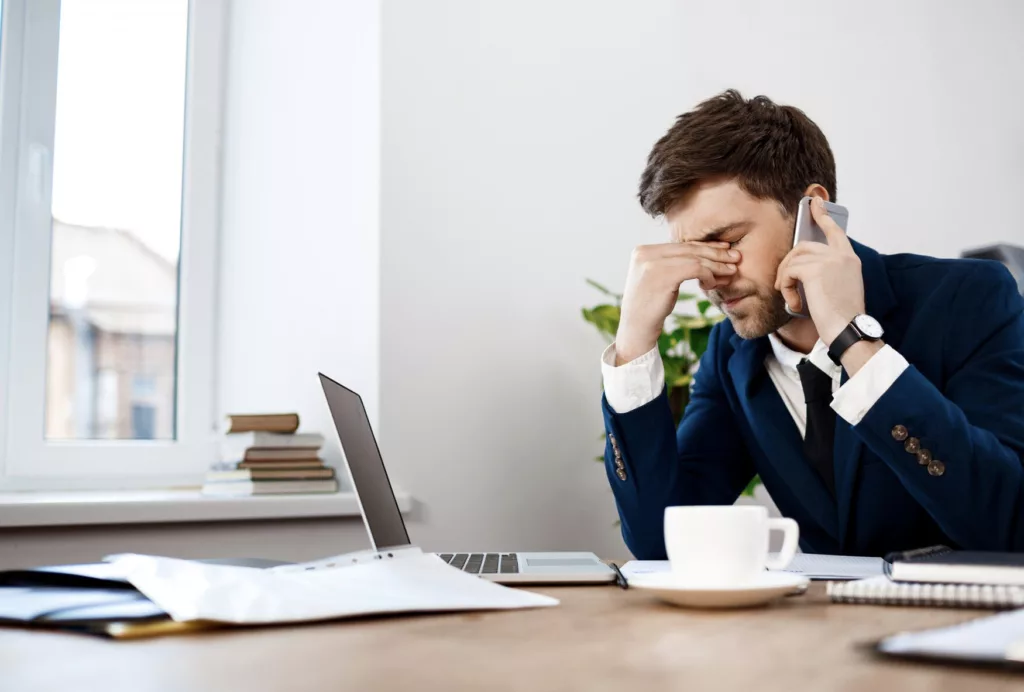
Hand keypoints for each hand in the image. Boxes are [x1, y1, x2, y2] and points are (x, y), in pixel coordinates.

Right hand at [616, 241, 739, 363]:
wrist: (636, 330)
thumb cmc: (650, 308)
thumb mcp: (657, 280)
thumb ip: (669, 264)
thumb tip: (698, 254)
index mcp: (643, 251)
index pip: (680, 244)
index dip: (704, 246)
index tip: (723, 249)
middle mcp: (645, 253)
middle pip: (688, 249)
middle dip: (715, 252)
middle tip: (735, 256)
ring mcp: (652, 263)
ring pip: (695, 258)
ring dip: (717, 265)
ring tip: (732, 271)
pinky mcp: (663, 275)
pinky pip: (695, 269)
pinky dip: (709, 275)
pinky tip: (713, 284)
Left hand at [775, 197, 864, 344]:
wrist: (848, 330)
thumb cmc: (841, 317)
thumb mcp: (838, 288)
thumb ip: (826, 272)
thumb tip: (800, 266)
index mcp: (850, 259)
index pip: (835, 231)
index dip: (823, 216)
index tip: (815, 203)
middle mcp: (842, 255)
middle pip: (803, 246)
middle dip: (788, 264)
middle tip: (782, 284)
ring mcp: (830, 260)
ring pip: (793, 259)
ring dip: (785, 279)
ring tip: (790, 297)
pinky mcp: (815, 269)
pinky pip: (789, 271)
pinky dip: (785, 287)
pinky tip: (795, 303)